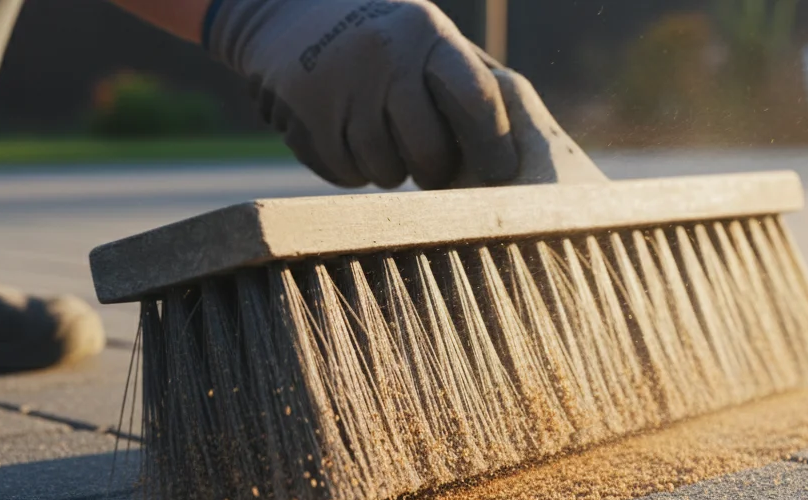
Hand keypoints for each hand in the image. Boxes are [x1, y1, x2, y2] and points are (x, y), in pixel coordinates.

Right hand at [206, 0, 518, 188]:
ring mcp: (340, 87)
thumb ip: (465, 79)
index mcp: (425, 33)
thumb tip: (524, 142)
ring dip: (390, 169)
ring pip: (387, 173)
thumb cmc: (379, 36)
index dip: (494, 144)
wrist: (283, 11)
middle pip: (430, 152)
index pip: (476, 99)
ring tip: (379, 135)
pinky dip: (353, 169)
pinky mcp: (304, 117)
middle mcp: (383, 56)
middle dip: (435, 169)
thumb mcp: (423, 36)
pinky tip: (346, 135)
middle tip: (431, 164)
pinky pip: (347, 175)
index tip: (500, 171)